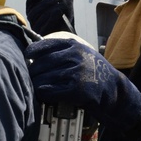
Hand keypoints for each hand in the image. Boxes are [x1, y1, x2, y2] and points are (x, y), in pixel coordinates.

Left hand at [24, 37, 140, 128]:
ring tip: (35, 87)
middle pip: (42, 64)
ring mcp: (76, 72)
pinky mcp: (77, 89)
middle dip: (33, 72)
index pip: (44, 45)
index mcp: (73, 45)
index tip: (26, 57)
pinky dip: (44, 94)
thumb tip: (34, 54)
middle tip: (29, 78)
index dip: (31, 53)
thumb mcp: (82, 54)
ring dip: (37, 85)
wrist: (113, 89)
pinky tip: (44, 95)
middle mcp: (75, 56)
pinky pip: (50, 91)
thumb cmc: (94, 72)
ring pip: (44, 78)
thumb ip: (62, 52)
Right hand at [27, 0, 74, 34]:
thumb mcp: (67, 6)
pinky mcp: (43, 38)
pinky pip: (43, 27)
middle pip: (32, 12)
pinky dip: (51, 17)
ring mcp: (37, 32)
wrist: (71, 37)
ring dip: (47, 9)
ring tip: (61, 6)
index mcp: (36, 16)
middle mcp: (34, 24)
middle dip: (43, 3)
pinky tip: (59, 12)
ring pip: (35, 18)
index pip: (29, 5)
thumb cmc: (66, 22)